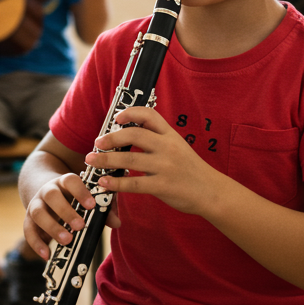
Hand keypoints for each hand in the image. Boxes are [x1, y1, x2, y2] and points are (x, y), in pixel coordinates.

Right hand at [23, 171, 108, 259]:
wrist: (47, 194)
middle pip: (52, 196)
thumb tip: (117, 223)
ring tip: (67, 241)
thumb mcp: (87, 198)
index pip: (70, 180)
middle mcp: (48, 190)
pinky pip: (28, 231)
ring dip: (52, 227)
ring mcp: (36, 204)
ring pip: (38, 213)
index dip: (80, 191)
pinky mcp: (28, 220)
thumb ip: (103, 208)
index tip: (92, 205)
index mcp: (65, 182)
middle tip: (80, 226)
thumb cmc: (74, 198)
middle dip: (65, 211)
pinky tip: (46, 255)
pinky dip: (36, 244)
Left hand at [86, 107, 220, 215]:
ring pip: (130, 159)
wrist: (211, 191)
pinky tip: (104, 182)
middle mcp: (168, 147)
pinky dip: (116, 182)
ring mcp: (166, 167)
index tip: (117, 118)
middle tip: (97, 143)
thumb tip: (129, 132)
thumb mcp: (178, 146)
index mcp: (171, 135)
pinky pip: (134, 184)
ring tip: (92, 161)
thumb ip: (158, 139)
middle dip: (111, 138)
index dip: (130, 113)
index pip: (149, 115)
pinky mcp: (163, 186)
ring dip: (106, 160)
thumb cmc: (191, 169)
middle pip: (134, 135)